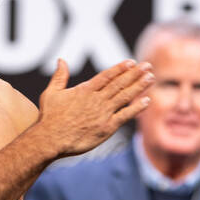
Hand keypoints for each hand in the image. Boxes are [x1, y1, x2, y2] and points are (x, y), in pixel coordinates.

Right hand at [37, 58, 152, 154]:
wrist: (51, 139)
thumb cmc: (49, 118)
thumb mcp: (51, 93)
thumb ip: (59, 76)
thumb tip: (61, 60)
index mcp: (85, 90)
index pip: (107, 76)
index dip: (120, 68)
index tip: (132, 62)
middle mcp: (97, 99)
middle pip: (119, 83)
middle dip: (135, 73)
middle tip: (148, 66)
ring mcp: (103, 113)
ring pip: (125, 96)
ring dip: (139, 86)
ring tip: (150, 77)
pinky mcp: (107, 127)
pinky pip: (125, 115)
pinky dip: (136, 108)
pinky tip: (147, 100)